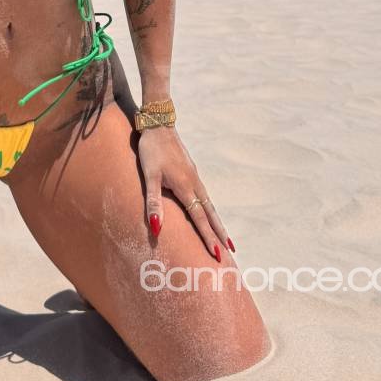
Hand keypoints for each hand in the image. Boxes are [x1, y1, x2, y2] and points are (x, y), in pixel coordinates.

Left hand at [136, 126, 234, 261]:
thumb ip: (153, 203)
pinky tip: (208, 212)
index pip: (200, 219)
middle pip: (210, 214)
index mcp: (186, 187)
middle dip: (220, 234)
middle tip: (231, 252)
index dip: (209, 238)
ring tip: (225, 237)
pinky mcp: (191, 171)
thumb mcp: (149, 176)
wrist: (158, 124)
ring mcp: (194, 177)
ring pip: (209, 205)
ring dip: (217, 222)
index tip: (219, 255)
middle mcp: (194, 183)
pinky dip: (209, 209)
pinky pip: (204, 196)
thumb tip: (156, 228)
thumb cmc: (151, 150)